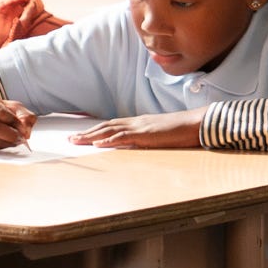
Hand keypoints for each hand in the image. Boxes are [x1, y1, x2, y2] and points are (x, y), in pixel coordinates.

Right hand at [0, 94, 35, 152]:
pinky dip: (1, 147)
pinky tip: (4, 142)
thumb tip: (26, 131)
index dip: (15, 122)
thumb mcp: (10, 107)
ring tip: (15, 140)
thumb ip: (23, 114)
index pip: (1, 113)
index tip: (24, 128)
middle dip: (12, 134)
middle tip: (21, 138)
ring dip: (8, 143)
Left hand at [69, 109, 205, 149]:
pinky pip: (124, 137)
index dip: (96, 130)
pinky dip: (109, 140)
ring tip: (76, 141)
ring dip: (91, 136)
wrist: (197, 123)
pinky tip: (98, 144)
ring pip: (110, 130)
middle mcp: (137, 122)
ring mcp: (141, 127)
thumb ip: (148, 138)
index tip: (83, 135)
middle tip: (70, 139)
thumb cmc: (183, 131)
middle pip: (106, 126)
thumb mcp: (162, 135)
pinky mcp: (146, 134)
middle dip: (87, 132)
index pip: (113, 125)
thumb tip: (138, 145)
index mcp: (140, 123)